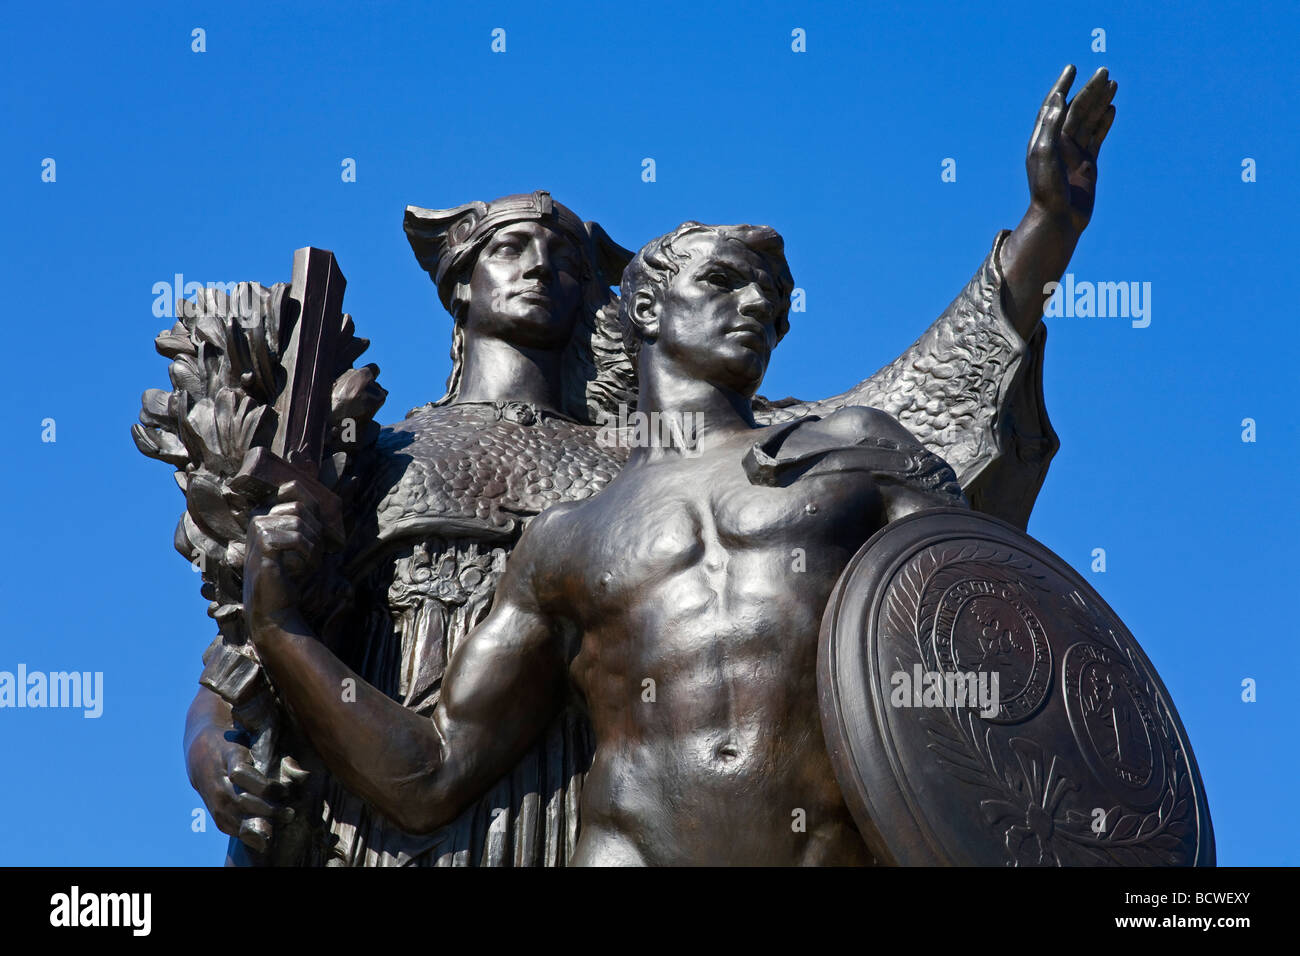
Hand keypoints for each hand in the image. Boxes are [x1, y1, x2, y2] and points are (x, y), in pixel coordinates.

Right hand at [186, 722, 303, 849]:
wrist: (200, 752)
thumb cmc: (236, 744)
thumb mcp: (249, 740)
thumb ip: (267, 752)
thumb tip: (299, 769)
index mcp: (229, 757)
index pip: (241, 775)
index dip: (264, 786)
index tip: (284, 791)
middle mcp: (218, 781)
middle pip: (241, 802)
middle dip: (268, 810)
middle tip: (290, 813)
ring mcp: (214, 798)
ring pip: (235, 819)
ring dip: (260, 825)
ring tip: (280, 825)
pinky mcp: (213, 811)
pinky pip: (229, 826)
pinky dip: (247, 832)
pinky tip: (264, 835)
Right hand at [242, 480, 325, 628]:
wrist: (276, 607)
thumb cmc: (292, 575)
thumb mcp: (307, 541)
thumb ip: (316, 516)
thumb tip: (353, 481)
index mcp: (266, 514)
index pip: (293, 487)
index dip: (311, 506)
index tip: (313, 534)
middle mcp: (258, 518)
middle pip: (300, 507)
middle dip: (314, 533)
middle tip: (309, 556)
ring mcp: (257, 531)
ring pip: (300, 523)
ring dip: (311, 547)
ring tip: (304, 564)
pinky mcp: (262, 545)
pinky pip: (297, 539)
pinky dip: (307, 556)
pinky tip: (300, 570)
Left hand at [1026, 64, 1117, 237]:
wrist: (1058, 219)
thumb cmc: (1046, 189)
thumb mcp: (1044, 154)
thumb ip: (1050, 125)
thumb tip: (1058, 99)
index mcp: (1043, 139)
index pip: (1052, 106)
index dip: (1062, 86)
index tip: (1071, 68)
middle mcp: (1057, 144)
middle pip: (1075, 109)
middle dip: (1089, 90)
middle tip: (1104, 70)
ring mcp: (1073, 154)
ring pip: (1089, 121)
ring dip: (1100, 101)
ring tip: (1112, 83)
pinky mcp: (1087, 164)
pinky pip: (1097, 137)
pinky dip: (1104, 122)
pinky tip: (1112, 108)